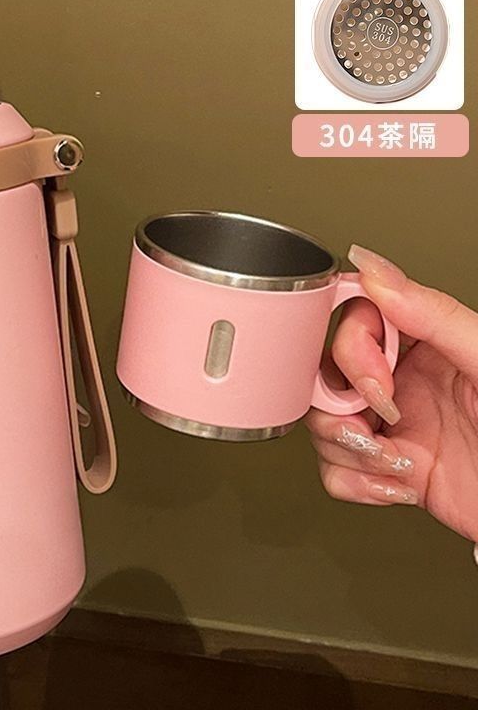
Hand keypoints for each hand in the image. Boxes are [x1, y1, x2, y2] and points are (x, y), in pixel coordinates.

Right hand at [306, 245, 477, 542]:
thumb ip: (433, 315)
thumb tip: (375, 270)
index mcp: (427, 345)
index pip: (356, 319)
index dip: (352, 347)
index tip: (379, 376)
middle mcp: (403, 382)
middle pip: (326, 372)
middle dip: (341, 403)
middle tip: (384, 419)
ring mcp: (392, 427)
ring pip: (321, 422)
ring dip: (349, 449)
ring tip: (394, 459)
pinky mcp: (387, 471)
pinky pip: (335, 470)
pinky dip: (357, 482)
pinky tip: (396, 483)